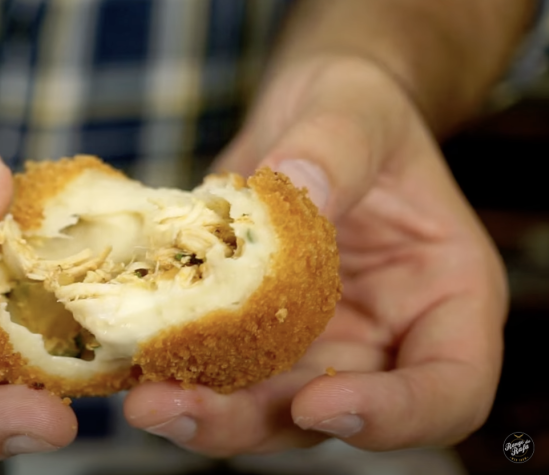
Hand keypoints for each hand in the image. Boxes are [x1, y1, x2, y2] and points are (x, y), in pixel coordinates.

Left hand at [123, 55, 506, 454]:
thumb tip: (294, 191)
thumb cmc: (357, 108)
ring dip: (202, 411)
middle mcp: (379, 340)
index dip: (393, 416)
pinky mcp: (246, 329)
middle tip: (181, 407)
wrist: (307, 112)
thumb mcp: (357, 111)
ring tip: (145, 399)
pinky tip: (129, 360)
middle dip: (255, 423)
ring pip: (262, 408)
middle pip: (333, 420)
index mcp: (443, 299)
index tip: (320, 403)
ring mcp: (309, 343)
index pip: (448, 390)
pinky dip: (174, 368)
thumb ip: (334, 151)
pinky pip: (213, 364)